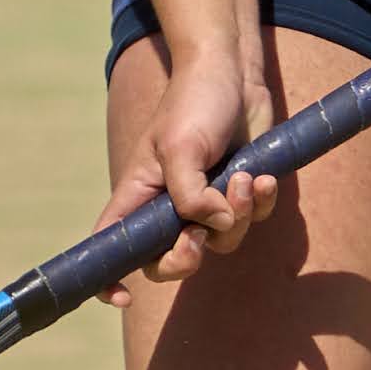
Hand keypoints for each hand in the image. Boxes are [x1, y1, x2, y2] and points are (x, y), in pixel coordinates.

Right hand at [99, 43, 276, 293]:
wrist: (234, 72)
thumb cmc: (195, 102)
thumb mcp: (182, 146)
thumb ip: (190, 194)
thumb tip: (212, 227)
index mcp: (139, 195)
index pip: (111, 244)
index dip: (108, 278)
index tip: (122, 297)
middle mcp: (168, 206)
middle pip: (169, 261)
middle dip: (187, 258)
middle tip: (199, 238)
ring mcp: (206, 202)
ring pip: (221, 242)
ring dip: (236, 216)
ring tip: (243, 178)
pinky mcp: (238, 193)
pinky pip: (252, 219)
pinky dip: (260, 202)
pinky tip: (262, 177)